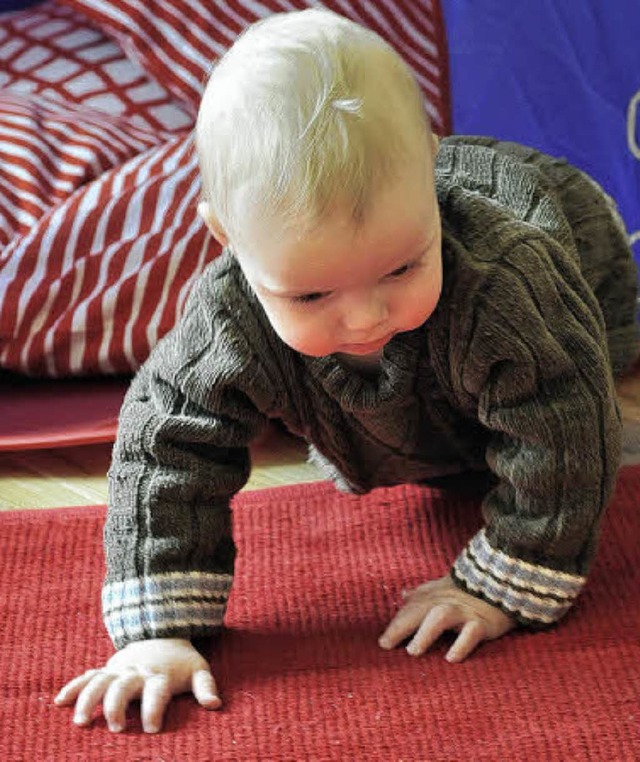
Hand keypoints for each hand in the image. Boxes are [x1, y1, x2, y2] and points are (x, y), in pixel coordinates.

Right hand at [54, 638, 220, 733]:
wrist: (162, 633)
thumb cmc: (181, 662)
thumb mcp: (198, 670)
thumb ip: (206, 687)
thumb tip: (215, 705)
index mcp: (159, 675)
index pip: (157, 691)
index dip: (154, 708)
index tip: (152, 728)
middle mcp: (137, 672)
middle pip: (124, 686)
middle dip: (118, 706)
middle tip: (117, 728)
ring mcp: (119, 669)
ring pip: (100, 682)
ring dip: (89, 700)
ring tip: (82, 722)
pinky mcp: (107, 669)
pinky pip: (87, 676)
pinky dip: (73, 687)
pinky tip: (59, 702)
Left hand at [378, 576, 514, 661]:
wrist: (505, 583)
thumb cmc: (469, 591)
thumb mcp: (444, 588)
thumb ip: (422, 593)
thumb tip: (402, 594)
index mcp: (435, 594)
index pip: (410, 607)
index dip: (395, 623)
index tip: (382, 642)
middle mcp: (447, 601)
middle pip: (419, 610)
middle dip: (401, 626)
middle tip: (385, 644)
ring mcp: (465, 611)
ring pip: (441, 616)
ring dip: (425, 633)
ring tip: (413, 651)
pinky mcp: (483, 623)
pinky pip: (471, 632)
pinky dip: (461, 644)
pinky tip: (450, 658)